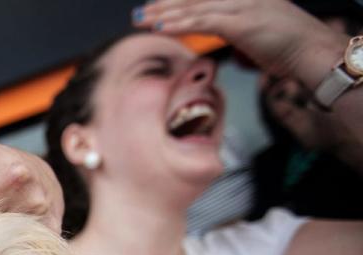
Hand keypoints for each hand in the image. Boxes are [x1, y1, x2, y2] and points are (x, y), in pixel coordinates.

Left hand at [134, 0, 344, 80]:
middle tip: (139, 12)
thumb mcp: (261, 38)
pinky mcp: (240, 22)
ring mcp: (242, 6)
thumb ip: (243, 37)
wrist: (313, 52)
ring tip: (141, 19)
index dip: (178, 0)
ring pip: (194, 7)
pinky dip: (178, 24)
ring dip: (164, 13)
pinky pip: (202, 21)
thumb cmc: (291, 49)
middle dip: (165, 4)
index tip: (156, 4)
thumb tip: (235, 49)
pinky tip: (160, 27)